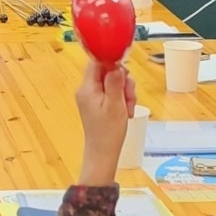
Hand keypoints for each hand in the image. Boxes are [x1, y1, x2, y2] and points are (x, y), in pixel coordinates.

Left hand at [76, 59, 136, 185]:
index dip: (112, 62)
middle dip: (123, 81)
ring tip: (127, 108)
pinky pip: (112, 93)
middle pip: (107, 72)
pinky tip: (125, 111)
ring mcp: (92, 97)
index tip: (125, 70)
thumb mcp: (115, 104)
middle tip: (129, 96)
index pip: (96, 62)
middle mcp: (87, 90)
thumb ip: (114, 82)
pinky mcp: (98, 104)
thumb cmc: (108, 132)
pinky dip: (121, 99)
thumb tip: (116, 64)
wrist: (103, 153)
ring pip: (112, 82)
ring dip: (125, 92)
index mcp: (87, 88)